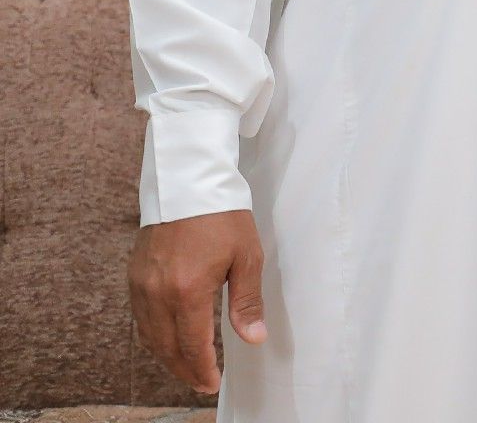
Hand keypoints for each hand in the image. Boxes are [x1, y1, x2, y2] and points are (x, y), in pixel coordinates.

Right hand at [128, 208, 266, 393]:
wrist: (188, 182)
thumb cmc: (223, 216)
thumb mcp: (246, 257)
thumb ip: (246, 302)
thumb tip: (253, 338)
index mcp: (187, 291)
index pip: (192, 345)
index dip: (202, 369)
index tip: (212, 383)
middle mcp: (157, 293)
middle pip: (166, 347)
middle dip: (184, 369)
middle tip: (200, 382)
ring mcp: (141, 285)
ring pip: (149, 336)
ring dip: (167, 356)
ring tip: (187, 366)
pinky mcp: (134, 276)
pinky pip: (140, 318)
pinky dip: (153, 336)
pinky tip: (168, 339)